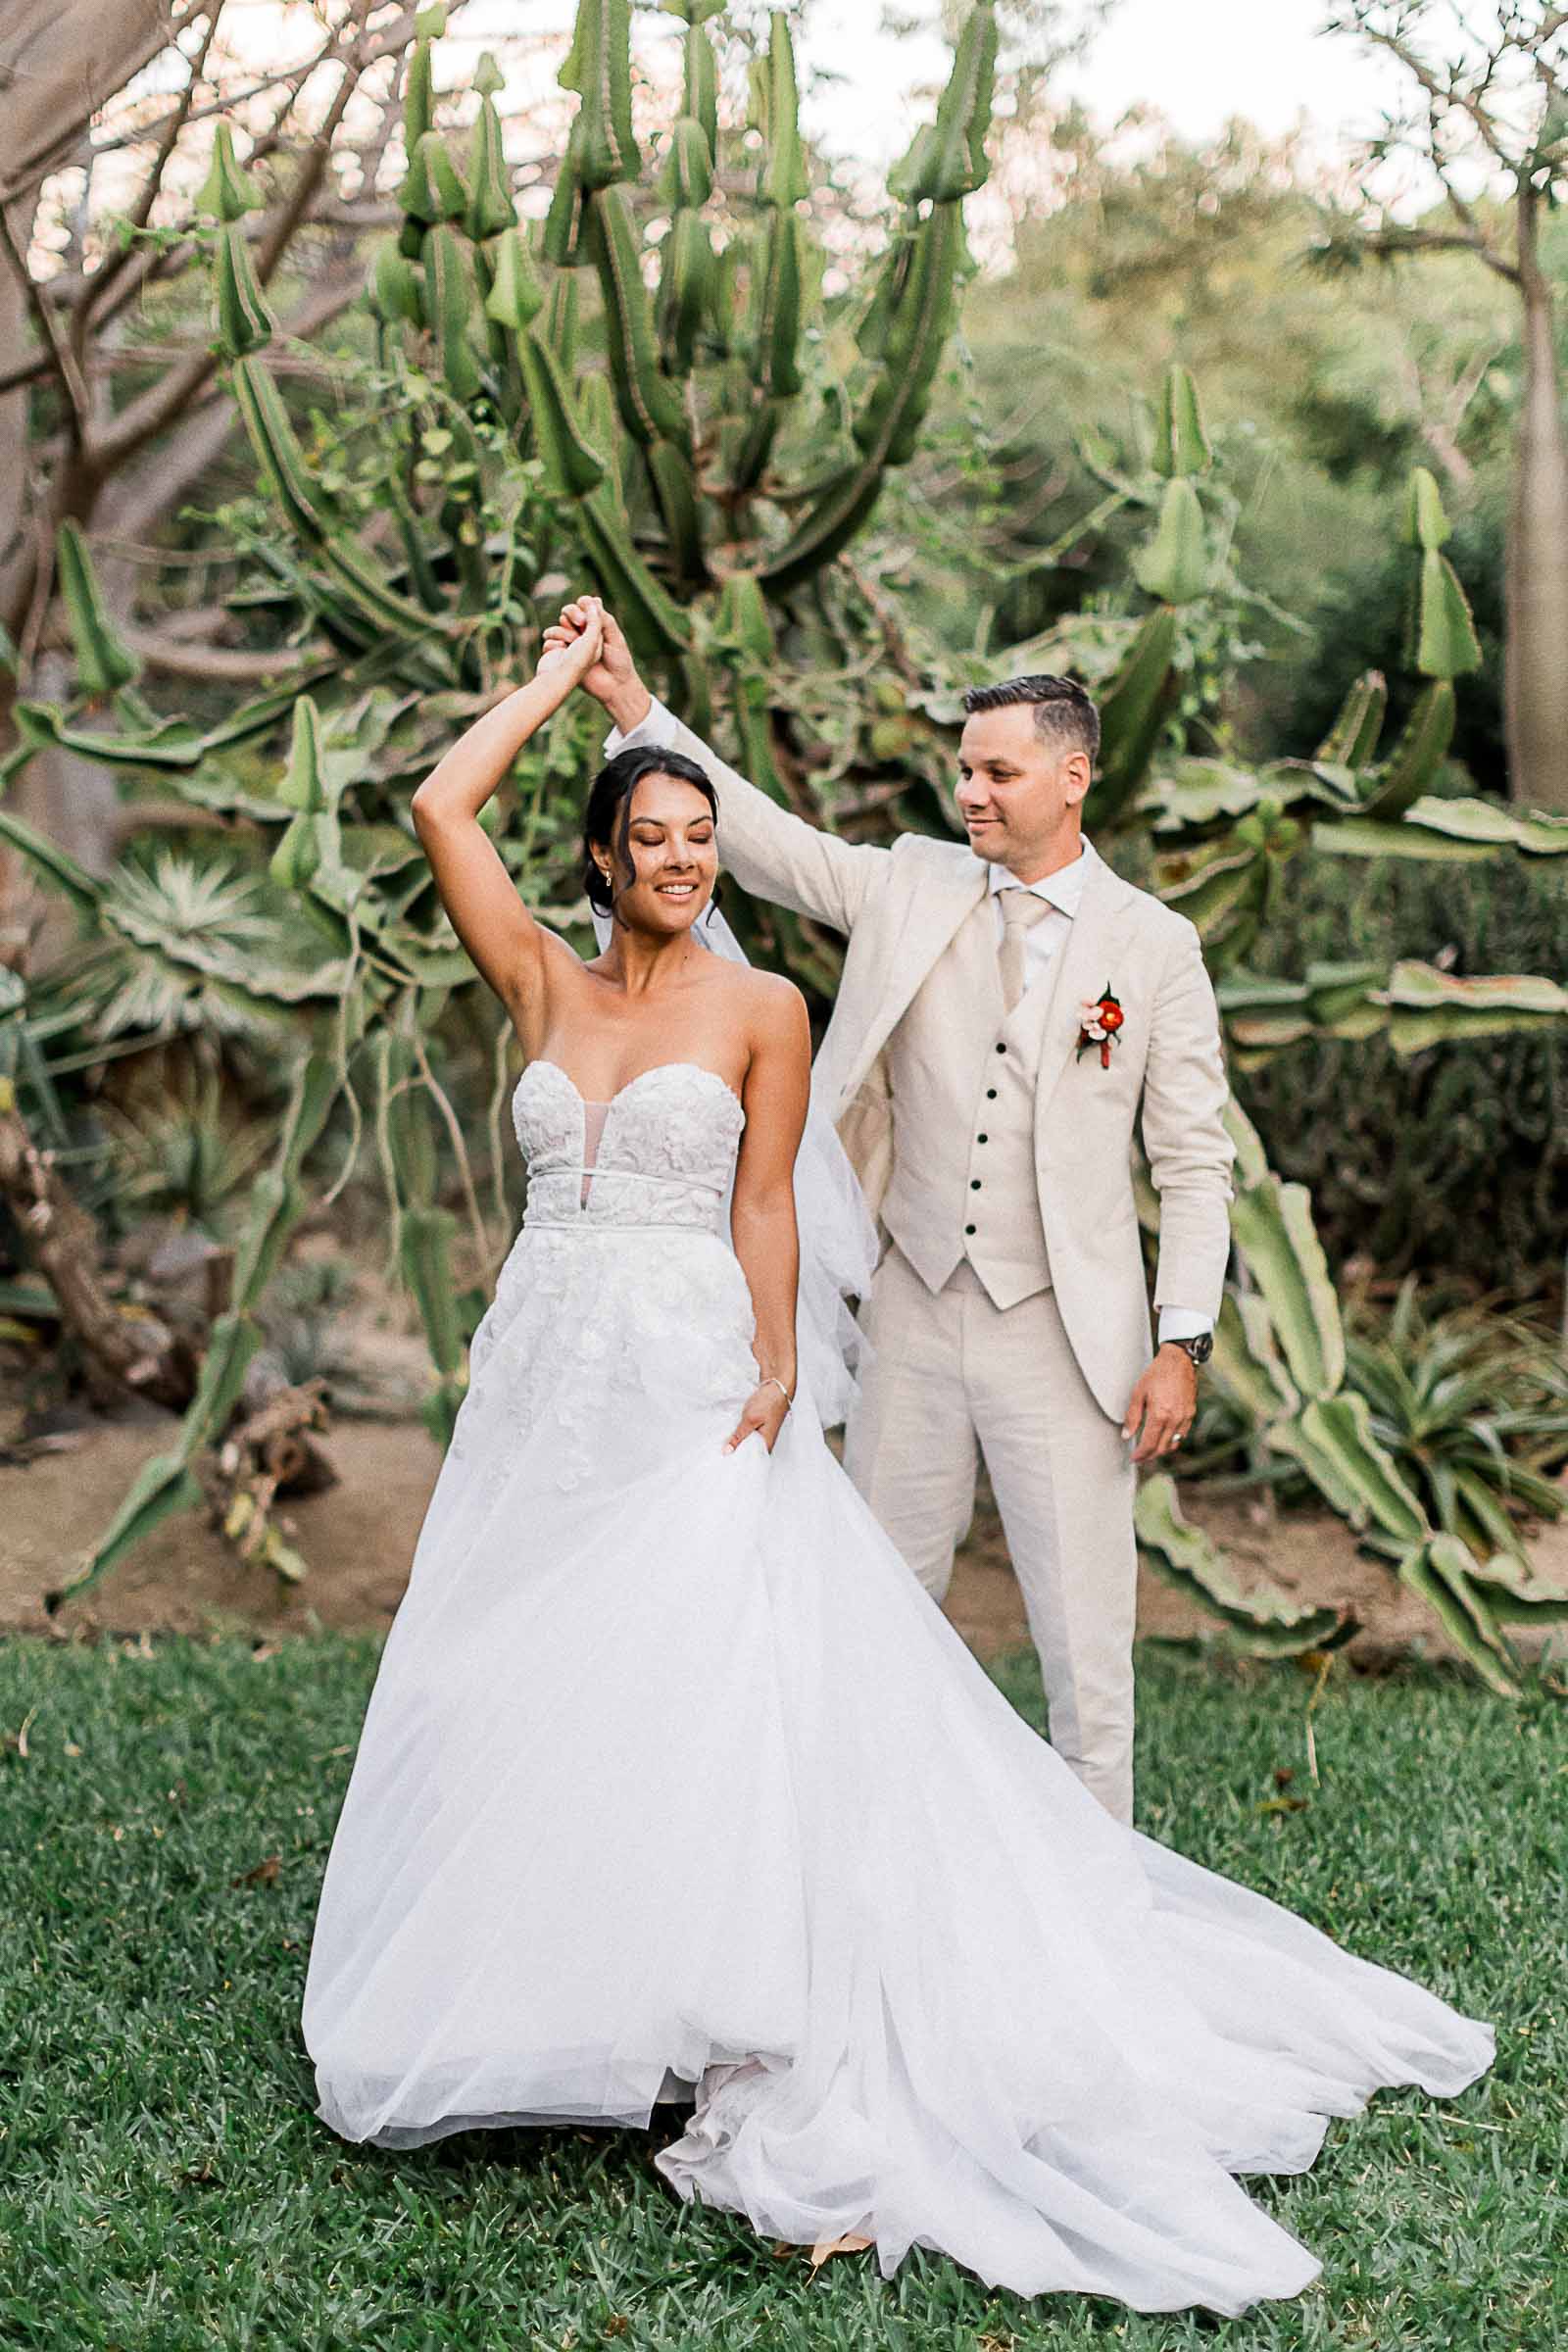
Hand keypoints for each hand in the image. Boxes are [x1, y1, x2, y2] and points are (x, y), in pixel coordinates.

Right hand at [545, 595, 644, 719]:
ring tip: (571, 642)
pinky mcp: (561, 656)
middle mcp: (582, 632)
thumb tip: (593, 599)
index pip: (583, 605)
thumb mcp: (613, 636)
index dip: (583, 605)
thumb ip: (601, 618)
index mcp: (595, 625)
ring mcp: (570, 644)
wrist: (611, 687)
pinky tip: (562, 651)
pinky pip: (549, 643)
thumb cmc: (616, 661)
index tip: (589, 614)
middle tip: (581, 623)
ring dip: (562, 630)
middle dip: (572, 613)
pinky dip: (553, 645)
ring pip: (557, 627)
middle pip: (568, 612)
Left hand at [722, 1379, 790, 1456]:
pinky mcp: (759, 1425)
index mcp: (766, 1444)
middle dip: (735, 1453)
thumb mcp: (750, 1419)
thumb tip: (727, 1451)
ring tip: (721, 1447)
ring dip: (736, 1442)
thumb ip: (739, 1436)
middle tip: (719, 1457)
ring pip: (747, 1442)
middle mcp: (766, 1441)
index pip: (751, 1461)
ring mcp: (762, 1433)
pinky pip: (747, 1433)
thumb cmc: (769, 1402)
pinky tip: (729, 1434)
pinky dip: (739, 1433)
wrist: (777, 1386)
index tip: (724, 1466)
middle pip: (748, 1452)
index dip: (739, 1463)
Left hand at [1121, 1346, 1196, 1464]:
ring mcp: (1185, 1417)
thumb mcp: (1138, 1393)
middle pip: (1162, 1448)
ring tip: (1151, 1450)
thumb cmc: (1156, 1374)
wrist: (1178, 1361)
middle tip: (1140, 1458)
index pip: (1149, 1444)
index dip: (1141, 1454)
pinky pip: (1182, 1435)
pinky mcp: (1191, 1413)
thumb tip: (1126, 1435)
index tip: (1134, 1459)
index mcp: (1159, 1414)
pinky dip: (1172, 1441)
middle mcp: (1174, 1419)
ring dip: (1162, 1450)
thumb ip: (1132, 1417)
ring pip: (1174, 1444)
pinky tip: (1164, 1438)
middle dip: (1150, 1456)